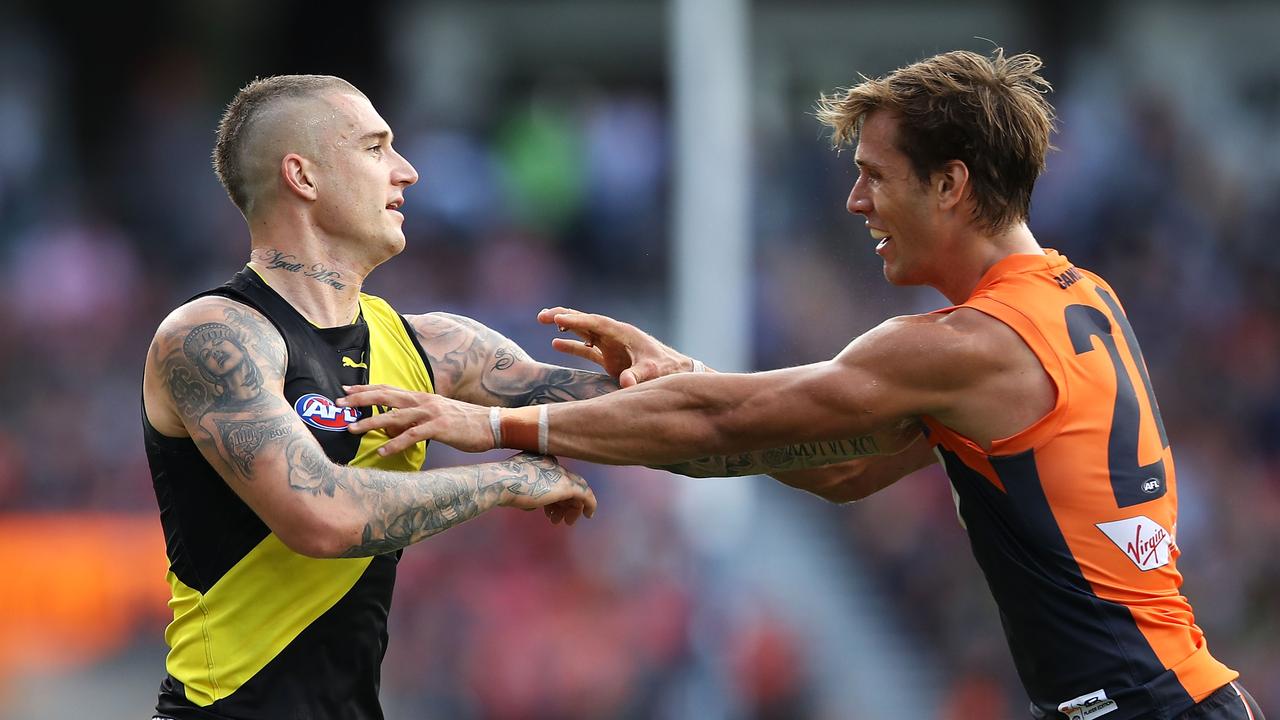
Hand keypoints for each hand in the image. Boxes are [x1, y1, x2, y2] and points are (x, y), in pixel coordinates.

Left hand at [339, 384, 492, 454]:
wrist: (493, 424)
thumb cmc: (464, 423)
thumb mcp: (436, 416)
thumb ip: (413, 419)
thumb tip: (389, 427)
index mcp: (422, 397)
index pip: (388, 389)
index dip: (366, 389)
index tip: (345, 390)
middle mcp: (423, 401)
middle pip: (386, 396)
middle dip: (360, 398)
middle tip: (338, 402)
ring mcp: (431, 413)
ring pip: (394, 416)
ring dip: (371, 422)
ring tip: (351, 428)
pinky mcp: (440, 427)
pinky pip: (412, 435)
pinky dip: (395, 443)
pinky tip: (382, 451)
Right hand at [498, 453, 596, 524]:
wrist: (502, 481)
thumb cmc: (503, 485)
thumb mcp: (516, 486)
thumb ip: (527, 492)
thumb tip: (533, 505)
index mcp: (541, 460)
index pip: (554, 479)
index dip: (553, 497)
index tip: (548, 511)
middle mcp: (554, 464)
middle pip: (566, 485)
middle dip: (564, 503)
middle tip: (558, 519)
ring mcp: (561, 474)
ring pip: (576, 491)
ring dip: (572, 509)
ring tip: (564, 522)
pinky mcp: (567, 486)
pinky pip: (586, 495)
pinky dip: (590, 504)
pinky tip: (589, 515)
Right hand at [536, 306, 701, 387]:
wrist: (677, 373)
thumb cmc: (667, 369)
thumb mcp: (653, 372)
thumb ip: (637, 376)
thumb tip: (625, 383)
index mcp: (623, 333)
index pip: (595, 323)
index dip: (577, 320)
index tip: (557, 318)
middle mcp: (615, 336)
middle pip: (586, 321)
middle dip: (565, 316)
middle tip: (541, 315)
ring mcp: (612, 346)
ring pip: (583, 331)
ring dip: (565, 326)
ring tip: (543, 320)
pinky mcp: (610, 358)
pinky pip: (586, 349)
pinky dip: (572, 346)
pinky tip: (555, 343)